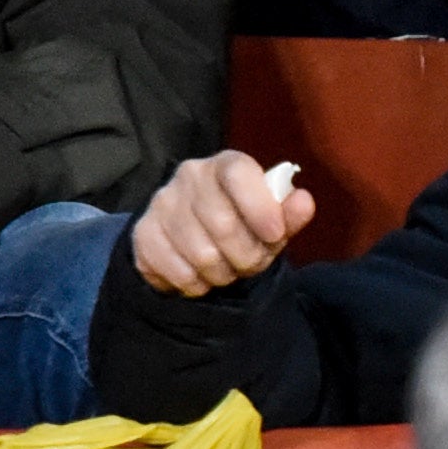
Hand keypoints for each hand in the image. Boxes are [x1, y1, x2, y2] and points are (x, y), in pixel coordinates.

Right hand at [127, 152, 313, 295]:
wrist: (191, 242)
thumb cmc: (242, 226)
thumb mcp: (271, 222)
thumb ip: (289, 214)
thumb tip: (304, 201)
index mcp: (226, 165)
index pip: (239, 174)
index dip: (260, 207)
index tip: (275, 235)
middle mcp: (190, 175)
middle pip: (222, 223)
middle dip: (246, 256)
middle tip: (249, 263)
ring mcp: (162, 203)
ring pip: (201, 254)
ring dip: (222, 273)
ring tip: (225, 268)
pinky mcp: (143, 233)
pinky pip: (177, 271)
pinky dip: (196, 284)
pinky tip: (200, 275)